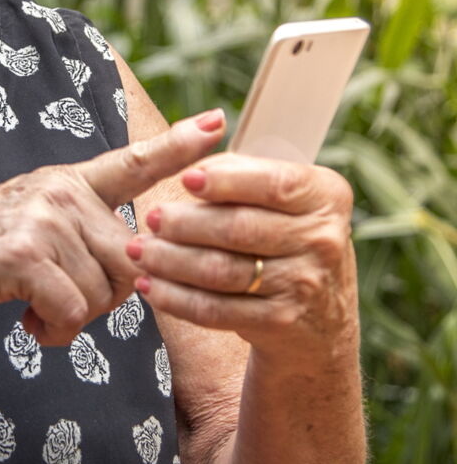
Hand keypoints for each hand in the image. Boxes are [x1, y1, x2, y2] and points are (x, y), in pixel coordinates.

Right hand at [0, 111, 225, 346]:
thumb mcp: (36, 223)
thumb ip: (84, 232)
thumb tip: (139, 267)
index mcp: (69, 182)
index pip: (133, 162)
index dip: (179, 145)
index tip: (219, 121)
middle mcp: (61, 192)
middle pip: (133, 261)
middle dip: (108, 297)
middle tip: (63, 300)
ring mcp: (44, 219)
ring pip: (105, 293)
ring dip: (74, 317)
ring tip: (36, 307)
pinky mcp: (27, 254)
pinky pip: (74, 310)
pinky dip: (54, 329)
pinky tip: (28, 320)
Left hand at [129, 152, 357, 359]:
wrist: (320, 318)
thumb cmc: (284, 235)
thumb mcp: (281, 198)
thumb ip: (240, 170)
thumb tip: (193, 140)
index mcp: (324, 197)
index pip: (274, 184)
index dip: (227, 181)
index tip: (186, 178)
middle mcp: (322, 240)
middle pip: (240, 228)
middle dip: (186, 223)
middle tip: (149, 217)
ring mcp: (304, 285)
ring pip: (223, 270)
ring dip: (171, 261)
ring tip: (139, 250)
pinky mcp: (281, 322)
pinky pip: (217, 310)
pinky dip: (177, 298)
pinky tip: (151, 286)